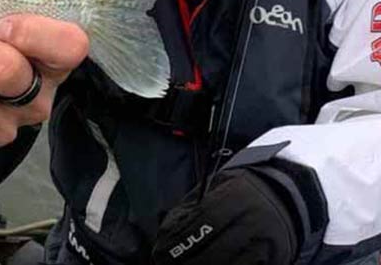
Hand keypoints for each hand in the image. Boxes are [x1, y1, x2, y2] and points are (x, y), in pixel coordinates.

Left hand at [151, 168, 298, 264]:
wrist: (285, 195)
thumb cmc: (238, 191)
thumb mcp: (214, 187)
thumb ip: (190, 208)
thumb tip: (165, 235)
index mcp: (238, 195)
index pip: (206, 220)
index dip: (182, 239)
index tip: (160, 252)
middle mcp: (256, 220)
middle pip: (219, 251)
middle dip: (190, 262)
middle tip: (168, 264)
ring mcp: (269, 244)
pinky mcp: (276, 260)